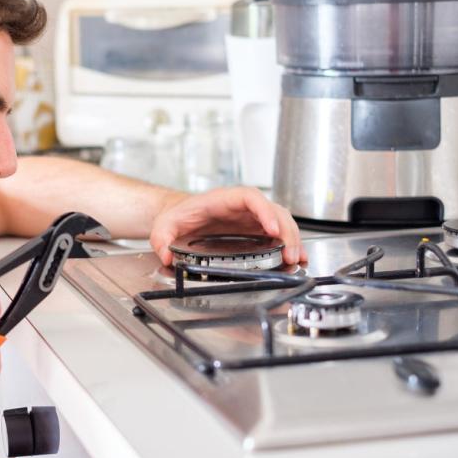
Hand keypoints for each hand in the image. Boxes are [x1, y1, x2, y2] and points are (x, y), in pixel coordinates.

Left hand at [149, 187, 306, 266]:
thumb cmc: (178, 215)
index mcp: (223, 200)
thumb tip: (166, 256)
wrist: (181, 215)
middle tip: (289, 254)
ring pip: (280, 221)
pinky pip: (278, 232)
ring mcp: (251, 217)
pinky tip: (295, 258)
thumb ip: (161, 238)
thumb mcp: (165, 225)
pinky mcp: (255, 228)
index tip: (273, 228)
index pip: (250, 198)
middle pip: (273, 211)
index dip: (265, 211)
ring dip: (292, 239)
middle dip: (285, 232)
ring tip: (296, 259)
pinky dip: (288, 244)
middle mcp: (242, 206)